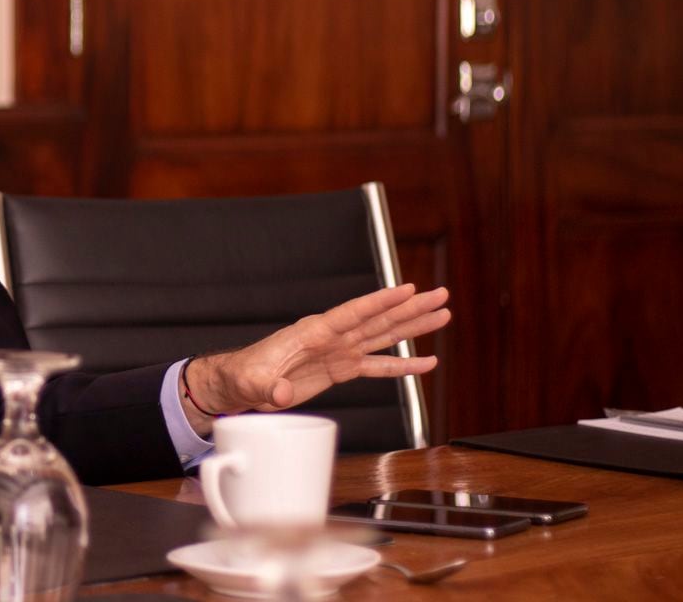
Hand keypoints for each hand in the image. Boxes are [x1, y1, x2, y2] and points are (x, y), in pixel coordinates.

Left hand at [185, 284, 449, 424]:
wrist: (240, 384)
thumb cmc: (244, 376)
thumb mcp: (253, 382)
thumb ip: (269, 387)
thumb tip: (281, 394)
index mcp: (312, 332)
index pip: (353, 312)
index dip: (381, 301)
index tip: (409, 288)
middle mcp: (330, 337)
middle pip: (378, 318)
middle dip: (411, 307)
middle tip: (441, 295)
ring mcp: (338, 352)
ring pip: (383, 336)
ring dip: (413, 327)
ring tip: (442, 315)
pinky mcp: (339, 369)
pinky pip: (377, 365)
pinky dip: (402, 365)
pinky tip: (426, 362)